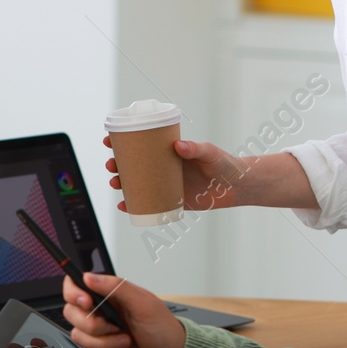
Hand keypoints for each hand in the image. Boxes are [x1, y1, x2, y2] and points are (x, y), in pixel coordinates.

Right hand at [62, 273, 185, 347]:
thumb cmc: (163, 329)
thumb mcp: (143, 304)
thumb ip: (116, 287)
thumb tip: (90, 276)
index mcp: (108, 295)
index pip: (75, 286)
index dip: (74, 293)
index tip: (86, 302)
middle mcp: (100, 312)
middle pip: (71, 313)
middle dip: (94, 326)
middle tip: (116, 327)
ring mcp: (99, 333)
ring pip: (80, 337)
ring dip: (107, 344)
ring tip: (127, 341)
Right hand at [104, 135, 244, 214]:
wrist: (237, 186)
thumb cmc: (224, 164)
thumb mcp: (210, 153)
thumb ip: (196, 148)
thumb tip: (179, 146)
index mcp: (168, 152)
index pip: (141, 145)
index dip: (121, 142)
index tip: (109, 141)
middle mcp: (163, 167)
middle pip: (133, 165)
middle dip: (116, 165)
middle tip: (111, 165)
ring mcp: (165, 184)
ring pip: (136, 184)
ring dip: (121, 184)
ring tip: (115, 184)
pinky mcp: (171, 201)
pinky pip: (148, 203)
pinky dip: (134, 205)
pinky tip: (125, 206)